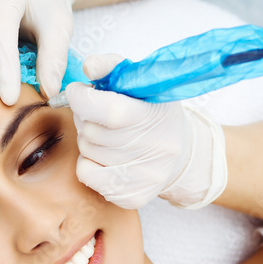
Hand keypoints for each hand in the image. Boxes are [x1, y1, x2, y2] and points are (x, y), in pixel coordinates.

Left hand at [67, 54, 227, 209]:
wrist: (182, 154)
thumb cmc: (155, 112)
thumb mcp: (142, 82)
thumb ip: (113, 67)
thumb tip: (89, 67)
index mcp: (156, 116)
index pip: (106, 110)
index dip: (82, 98)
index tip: (79, 91)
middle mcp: (154, 150)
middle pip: (91, 130)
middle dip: (85, 115)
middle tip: (97, 111)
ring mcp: (143, 177)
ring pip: (86, 149)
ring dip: (88, 138)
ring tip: (108, 133)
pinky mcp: (132, 197)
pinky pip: (85, 173)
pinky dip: (88, 161)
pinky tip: (106, 155)